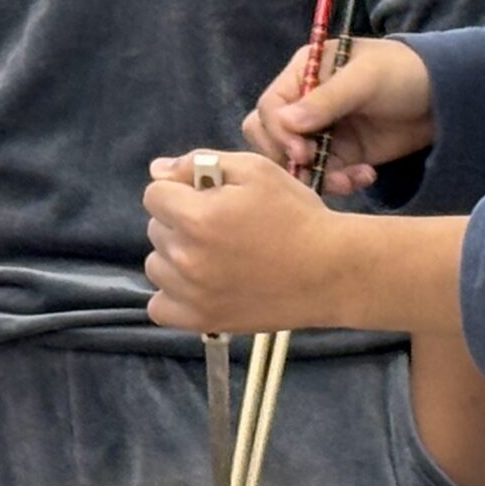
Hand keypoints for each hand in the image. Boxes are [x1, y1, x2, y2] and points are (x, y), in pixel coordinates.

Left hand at [141, 150, 357, 333]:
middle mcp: (186, 257)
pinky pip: (159, 307)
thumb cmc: (296, 214)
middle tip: (220, 225)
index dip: (180, 190)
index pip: (154, 194)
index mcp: (196, 216)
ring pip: (156, 265)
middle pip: (156, 228)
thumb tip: (157, 170)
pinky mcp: (202, 321)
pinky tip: (199, 284)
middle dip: (180, 220)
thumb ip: (200, 164)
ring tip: (214, 255)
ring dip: (175, 256)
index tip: (207, 196)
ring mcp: (191, 294)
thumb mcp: (255, 171)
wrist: (330, 271)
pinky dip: (173, 294)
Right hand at [241, 37, 435, 193]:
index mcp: (303, 73)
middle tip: (318, 167)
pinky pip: (325, 175)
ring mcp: (322, 131)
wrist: (444, 97)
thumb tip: (283, 121)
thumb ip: (325, 100)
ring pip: (296, 163)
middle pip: (271, 138)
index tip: (302, 153)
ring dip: (318, 176)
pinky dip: (341, 182)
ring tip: (350, 179)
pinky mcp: (342, 154)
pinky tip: (366, 175)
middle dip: (291, 158)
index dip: (278, 133)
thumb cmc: (402, 72)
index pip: (269, 107)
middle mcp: (305, 103)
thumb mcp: (366, 79)